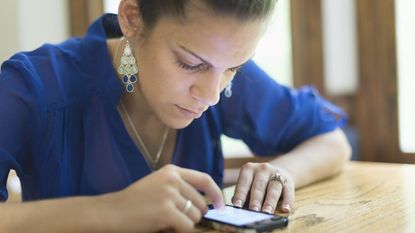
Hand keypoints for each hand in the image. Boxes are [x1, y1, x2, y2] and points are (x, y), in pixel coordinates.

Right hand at [102, 165, 224, 232]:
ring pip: (195, 216)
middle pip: (201, 203)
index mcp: (172, 171)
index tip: (221, 205)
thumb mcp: (157, 185)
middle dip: (194, 215)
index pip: (204, 179)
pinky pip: (187, 226)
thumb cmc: (134, 202)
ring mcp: (170, 194)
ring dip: (184, 223)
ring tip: (164, 220)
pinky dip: (180, 231)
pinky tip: (164, 226)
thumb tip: (206, 203)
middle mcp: (173, 179)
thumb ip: (179, 187)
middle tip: (176, 219)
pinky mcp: (167, 211)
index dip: (216, 193)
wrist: (111, 212)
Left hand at [231, 162, 294, 213]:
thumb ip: (243, 194)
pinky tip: (286, 209)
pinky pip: (289, 191)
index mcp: (248, 169)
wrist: (279, 171)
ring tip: (267, 212)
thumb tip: (236, 205)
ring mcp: (276, 173)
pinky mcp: (289, 180)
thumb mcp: (249, 184)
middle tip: (253, 211)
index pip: (243, 183)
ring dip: (270, 201)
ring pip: (273, 188)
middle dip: (256, 200)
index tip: (237, 206)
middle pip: (258, 186)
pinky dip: (288, 201)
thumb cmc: (258, 183)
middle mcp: (262, 169)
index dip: (240, 195)